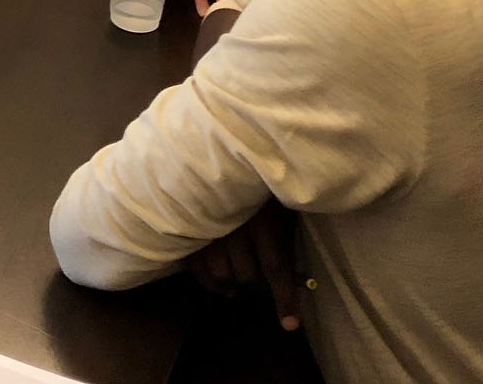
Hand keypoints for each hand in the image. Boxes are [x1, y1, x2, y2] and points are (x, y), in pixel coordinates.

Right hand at [186, 199, 303, 331]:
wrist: (233, 158)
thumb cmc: (263, 187)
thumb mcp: (282, 209)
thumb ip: (284, 239)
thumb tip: (294, 278)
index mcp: (263, 218)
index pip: (275, 266)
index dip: (284, 298)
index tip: (290, 325)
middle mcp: (234, 225)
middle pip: (246, 274)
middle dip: (255, 285)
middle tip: (260, 285)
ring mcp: (207, 226)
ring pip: (220, 273)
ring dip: (232, 284)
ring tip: (238, 287)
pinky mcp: (189, 227)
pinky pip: (197, 266)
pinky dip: (209, 282)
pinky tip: (221, 286)